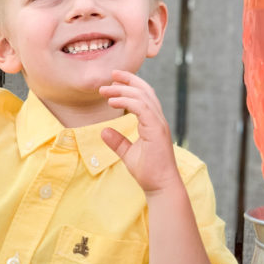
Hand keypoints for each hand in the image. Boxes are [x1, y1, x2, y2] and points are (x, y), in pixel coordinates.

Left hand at [99, 70, 179, 194]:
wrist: (159, 186)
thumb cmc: (148, 172)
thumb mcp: (128, 154)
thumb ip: (117, 142)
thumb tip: (103, 131)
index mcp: (154, 122)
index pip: (144, 96)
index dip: (130, 85)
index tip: (113, 80)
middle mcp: (158, 120)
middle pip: (145, 91)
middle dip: (127, 81)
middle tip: (109, 77)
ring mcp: (159, 124)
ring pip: (143, 96)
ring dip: (123, 90)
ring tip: (105, 90)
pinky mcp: (157, 130)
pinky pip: (142, 108)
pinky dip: (127, 102)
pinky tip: (113, 102)